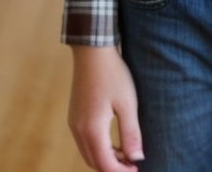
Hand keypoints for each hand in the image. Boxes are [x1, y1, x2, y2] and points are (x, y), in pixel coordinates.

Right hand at [67, 45, 143, 170]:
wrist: (92, 51)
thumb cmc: (112, 75)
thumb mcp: (127, 104)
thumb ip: (130, 133)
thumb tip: (136, 158)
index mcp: (92, 130)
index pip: (105, 165)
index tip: (136, 170)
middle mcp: (79, 130)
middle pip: (94, 163)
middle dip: (113, 168)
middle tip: (132, 164)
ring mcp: (74, 123)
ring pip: (88, 153)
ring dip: (106, 159)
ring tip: (126, 154)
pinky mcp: (75, 115)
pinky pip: (85, 141)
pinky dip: (98, 147)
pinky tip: (113, 140)